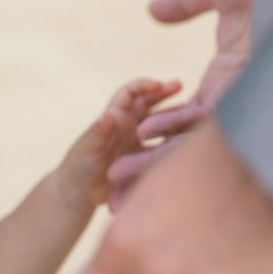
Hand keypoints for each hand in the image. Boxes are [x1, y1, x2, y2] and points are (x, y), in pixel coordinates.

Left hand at [58, 79, 179, 211]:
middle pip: (148, 102)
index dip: (143, 86)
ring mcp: (138, 140)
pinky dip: (177, 138)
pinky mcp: (145, 157)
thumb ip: (99, 131)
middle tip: (180, 85)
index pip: (129, 94)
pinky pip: (164, 144)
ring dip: (174, 113)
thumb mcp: (89, 146)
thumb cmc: (79, 164)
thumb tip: (107, 115)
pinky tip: (192, 136)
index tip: (158, 84)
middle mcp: (128, 125)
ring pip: (160, 121)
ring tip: (193, 107)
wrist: (81, 190)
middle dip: (163, 92)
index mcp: (114, 117)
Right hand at [107, 0, 255, 211]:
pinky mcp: (249, 102)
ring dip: (152, 165)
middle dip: (149, 173)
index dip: (157, 138)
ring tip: (116, 183)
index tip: (129, 153)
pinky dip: (173, 137)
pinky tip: (144, 141)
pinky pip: (207, 128)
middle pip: (185, 147)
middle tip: (116, 195)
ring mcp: (245, 104)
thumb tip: (152, 10)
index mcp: (231, 82)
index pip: (186, 121)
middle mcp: (238, 102)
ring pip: (191, 147)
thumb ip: (186, 2)